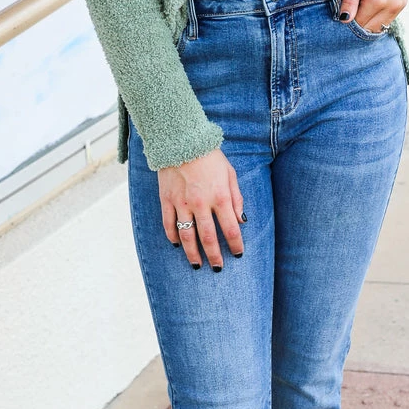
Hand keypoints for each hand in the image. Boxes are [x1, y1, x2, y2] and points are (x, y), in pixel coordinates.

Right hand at [158, 148, 244, 269]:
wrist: (182, 140)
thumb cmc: (210, 156)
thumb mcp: (230, 173)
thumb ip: (236, 198)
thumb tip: (241, 220)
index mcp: (220, 196)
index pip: (231, 229)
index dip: (236, 245)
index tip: (238, 254)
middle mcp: (201, 203)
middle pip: (209, 238)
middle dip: (215, 256)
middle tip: (218, 268)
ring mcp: (182, 203)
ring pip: (187, 237)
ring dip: (193, 254)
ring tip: (197, 265)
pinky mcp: (166, 199)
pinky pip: (169, 225)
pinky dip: (173, 237)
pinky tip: (177, 245)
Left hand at [339, 0, 408, 31]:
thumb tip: (344, 20)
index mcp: (377, 0)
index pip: (358, 24)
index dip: (348, 21)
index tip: (342, 11)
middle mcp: (391, 6)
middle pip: (369, 28)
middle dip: (358, 22)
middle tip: (349, 8)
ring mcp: (399, 6)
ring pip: (379, 26)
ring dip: (368, 21)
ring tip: (361, 3)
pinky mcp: (403, 3)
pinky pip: (387, 19)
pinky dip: (377, 17)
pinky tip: (371, 2)